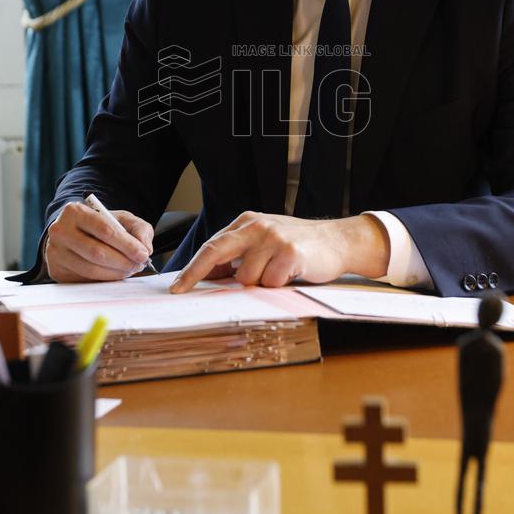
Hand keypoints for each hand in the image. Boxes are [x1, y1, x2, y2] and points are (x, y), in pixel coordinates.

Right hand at [45, 200, 153, 281]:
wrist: (75, 233)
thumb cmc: (99, 225)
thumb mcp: (121, 219)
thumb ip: (139, 229)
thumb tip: (145, 248)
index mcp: (74, 211)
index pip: (105, 230)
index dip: (127, 244)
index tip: (143, 254)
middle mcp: (60, 231)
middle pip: (97, 252)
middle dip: (123, 261)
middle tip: (138, 264)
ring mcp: (55, 252)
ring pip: (91, 269)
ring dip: (115, 273)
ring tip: (129, 269)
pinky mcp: (56, 270)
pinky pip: (84, 280)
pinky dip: (104, 279)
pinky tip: (114, 274)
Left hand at [169, 211, 389, 292]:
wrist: (336, 241)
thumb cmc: (296, 246)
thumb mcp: (263, 243)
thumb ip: (238, 255)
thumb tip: (207, 276)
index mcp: (247, 222)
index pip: (212, 246)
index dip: (193, 268)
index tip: (177, 287)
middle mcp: (257, 226)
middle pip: (217, 251)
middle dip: (196, 274)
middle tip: (182, 292)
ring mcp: (274, 237)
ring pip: (246, 277)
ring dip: (259, 284)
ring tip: (276, 274)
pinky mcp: (290, 252)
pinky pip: (271, 282)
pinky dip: (278, 286)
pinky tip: (290, 274)